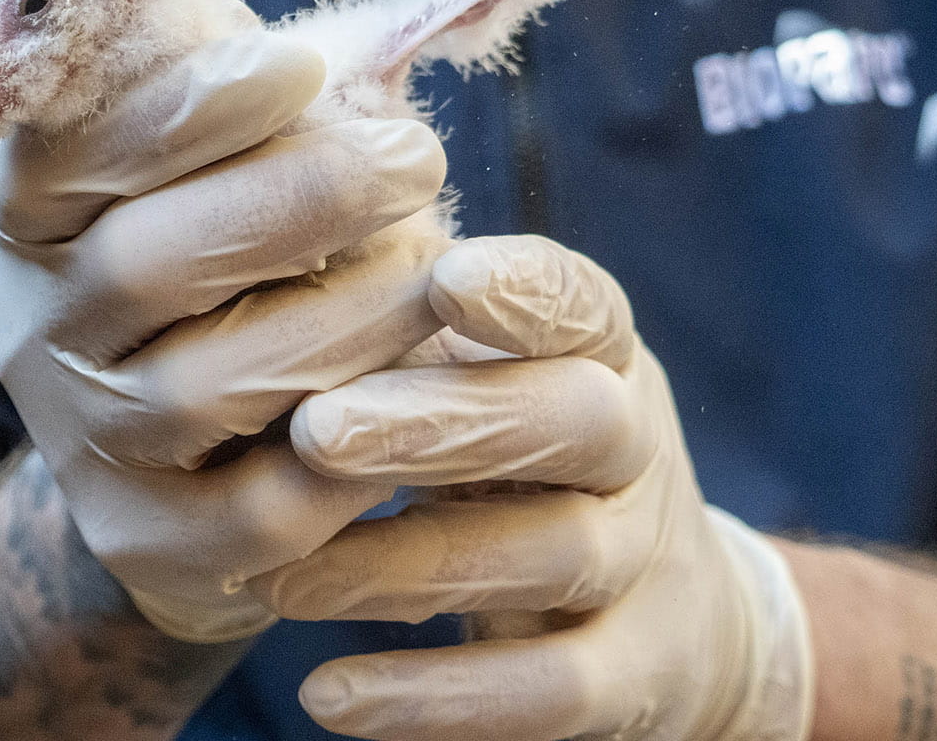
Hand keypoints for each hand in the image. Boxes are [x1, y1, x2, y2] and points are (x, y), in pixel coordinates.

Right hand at [0, 31, 450, 642]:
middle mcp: (34, 333)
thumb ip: (225, 109)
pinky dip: (354, 448)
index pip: (78, 153)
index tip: (302, 64)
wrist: (182, 456)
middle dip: (294, 200)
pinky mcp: (150, 543)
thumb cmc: (223, 263)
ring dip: (343, 322)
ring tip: (437, 276)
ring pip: (204, 391)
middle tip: (416, 158)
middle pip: (140, 265)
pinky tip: (420, 390)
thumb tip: (295, 63)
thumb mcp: (199, 169)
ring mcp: (82, 447)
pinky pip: (262, 509)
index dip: (186, 110)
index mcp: (31, 218)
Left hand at [247, 235, 814, 740]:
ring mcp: (644, 564)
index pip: (582, 304)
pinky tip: (328, 696)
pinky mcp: (634, 678)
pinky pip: (544, 693)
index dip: (525, 291)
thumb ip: (397, 320)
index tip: (444, 276)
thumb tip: (262, 242)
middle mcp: (635, 446)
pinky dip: (438, 699)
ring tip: (275, 575)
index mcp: (599, 349)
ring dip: (403, 566)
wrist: (674, 620)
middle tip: (313, 431)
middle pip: (574, 421)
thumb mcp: (475, 371)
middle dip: (441, 425)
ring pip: (548, 557)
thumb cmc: (513, 452)